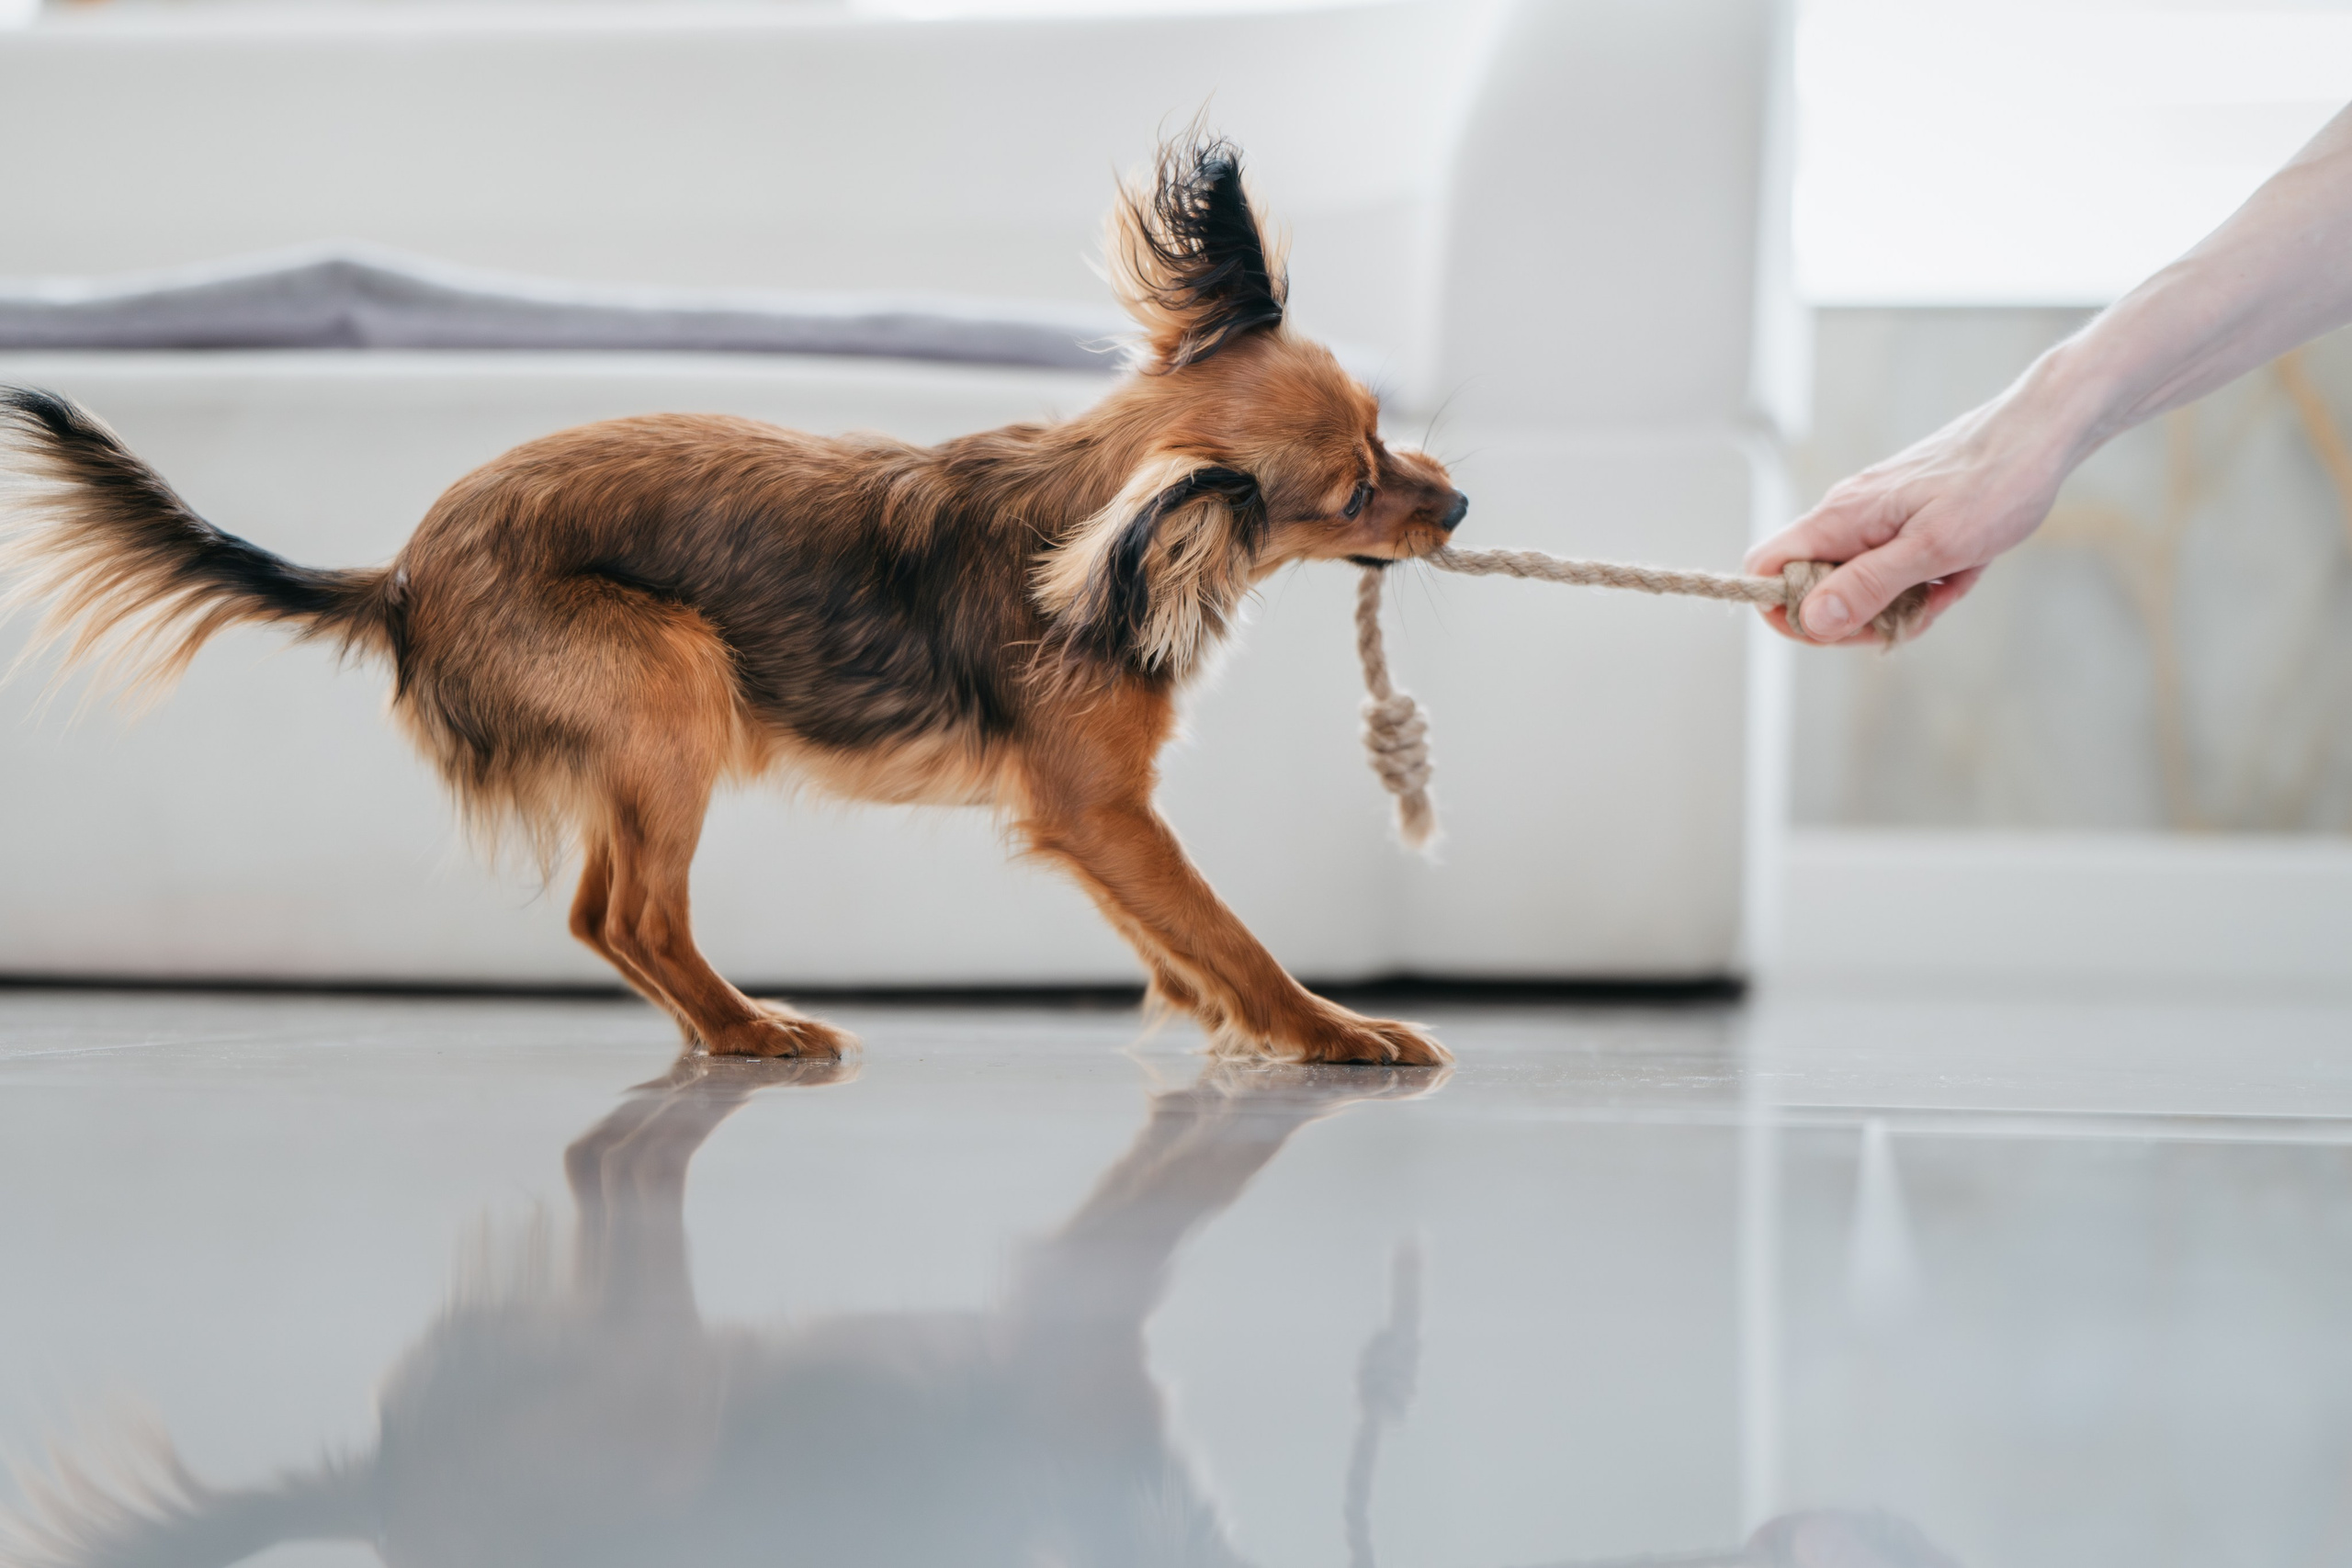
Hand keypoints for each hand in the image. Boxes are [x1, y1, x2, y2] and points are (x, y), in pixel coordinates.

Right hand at [1745, 391, 2075, 644]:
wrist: (2043, 431)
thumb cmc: (1995, 484)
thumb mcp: (1934, 548)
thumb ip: (1868, 585)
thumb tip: (1810, 620)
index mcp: (1840, 518)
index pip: (1766, 568)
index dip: (1784, 611)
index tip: (1837, 630)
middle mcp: (1846, 516)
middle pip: (1813, 586)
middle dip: (1857, 617)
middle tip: (1908, 618)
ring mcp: (1875, 517)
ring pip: (1859, 582)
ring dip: (1900, 602)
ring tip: (1948, 588)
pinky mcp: (1903, 519)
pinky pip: (1894, 568)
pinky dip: (1925, 583)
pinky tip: (1962, 573)